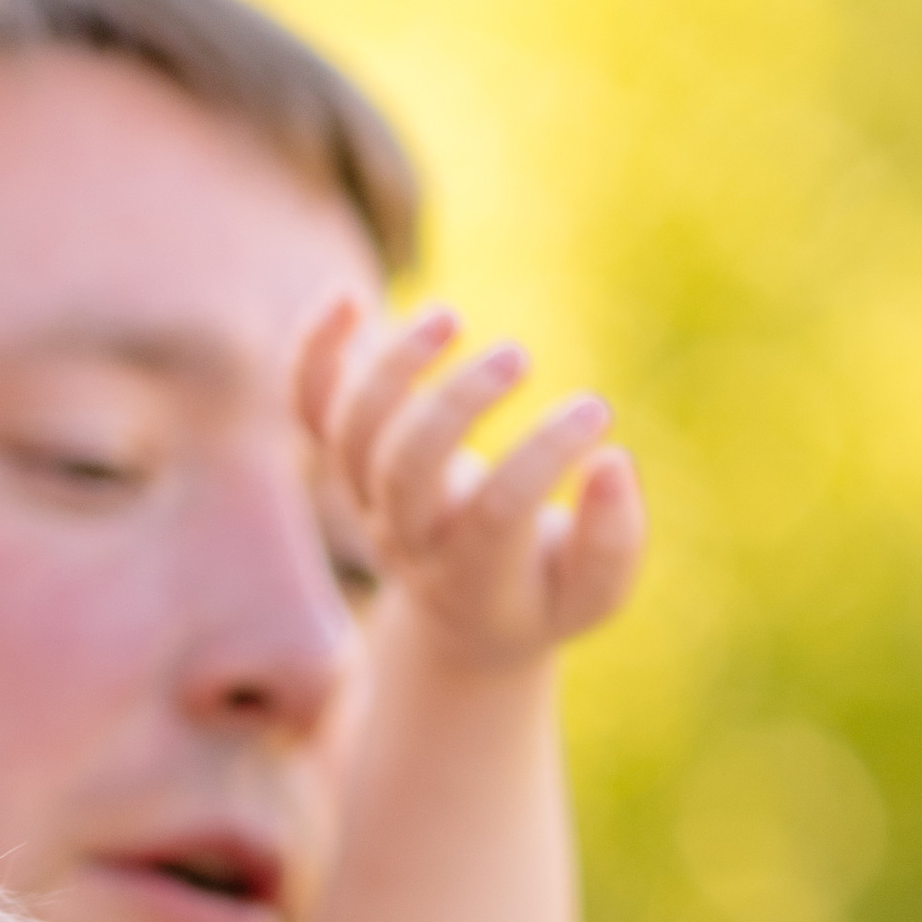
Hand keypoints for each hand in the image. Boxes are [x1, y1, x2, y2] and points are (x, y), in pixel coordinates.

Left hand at [298, 295, 644, 669]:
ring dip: (392, 368)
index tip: (599, 411)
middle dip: (456, 405)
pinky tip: (351, 299)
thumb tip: (612, 461)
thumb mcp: (588, 596)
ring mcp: (368, 498)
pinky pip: (309, 408)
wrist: (459, 621)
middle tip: (519, 357)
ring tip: (450, 318)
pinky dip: (315, 354)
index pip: (496, 513)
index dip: (544, 456)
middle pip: (404, 470)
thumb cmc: (541, 596)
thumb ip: (609, 543)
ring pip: (351, 433)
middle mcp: (406, 537)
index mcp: (470, 578)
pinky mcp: (349, 460)